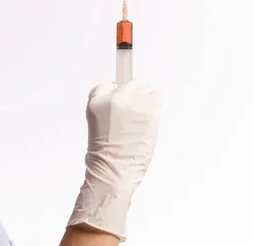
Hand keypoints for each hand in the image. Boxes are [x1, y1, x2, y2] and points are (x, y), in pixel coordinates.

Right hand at [67, 78, 163, 241]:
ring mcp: (134, 106)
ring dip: (146, 99)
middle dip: (135, 93)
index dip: (118, 92)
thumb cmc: (104, 153)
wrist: (113, 172)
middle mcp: (115, 100)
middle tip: (133, 109)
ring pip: (148, 88)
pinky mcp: (150, 114)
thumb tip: (123, 93)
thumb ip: (106, 103)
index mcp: (97, 101)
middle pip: (133, 81)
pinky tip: (149, 117)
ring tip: (140, 116)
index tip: (123, 95)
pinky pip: (158, 96)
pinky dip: (156, 104)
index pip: (110, 84)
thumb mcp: (95, 121)